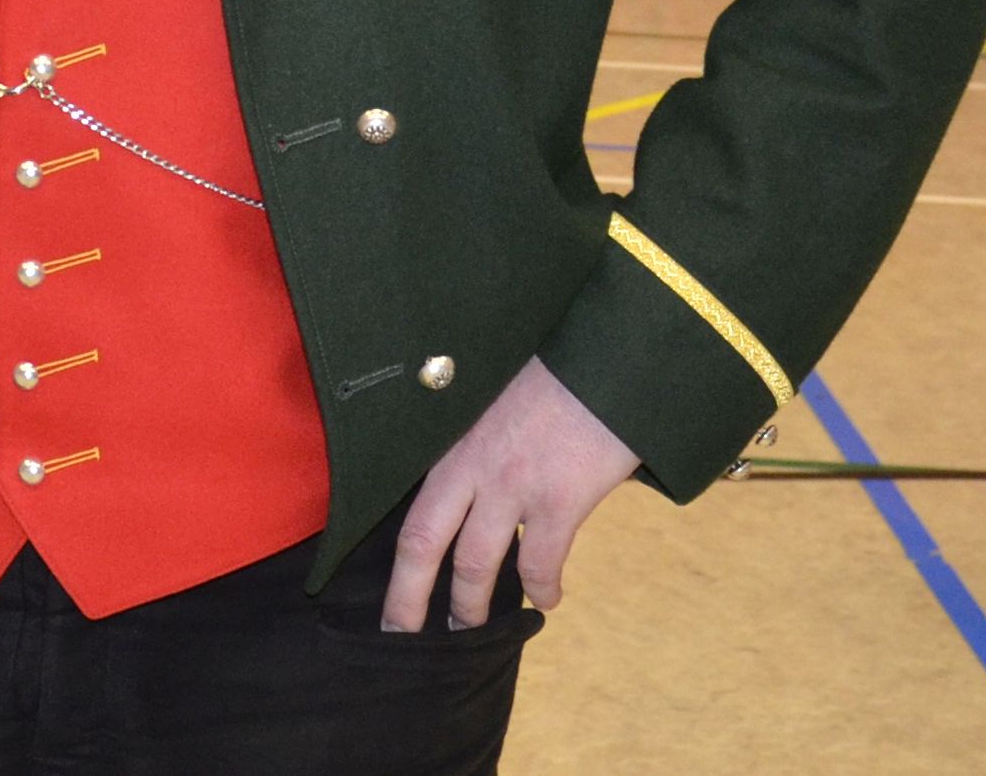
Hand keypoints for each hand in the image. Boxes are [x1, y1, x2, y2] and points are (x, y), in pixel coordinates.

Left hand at [381, 355, 639, 632]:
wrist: (609, 350)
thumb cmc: (553, 359)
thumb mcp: (495, 384)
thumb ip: (473, 423)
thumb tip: (467, 459)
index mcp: (450, 434)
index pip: (407, 499)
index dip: (389, 545)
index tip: (376, 576)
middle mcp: (471, 463)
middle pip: (422, 543)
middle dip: (407, 597)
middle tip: (399, 636)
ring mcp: (513, 483)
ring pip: (476, 564)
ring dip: (470, 606)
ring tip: (467, 632)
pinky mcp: (560, 498)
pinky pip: (540, 563)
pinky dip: (542, 590)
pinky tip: (547, 600)